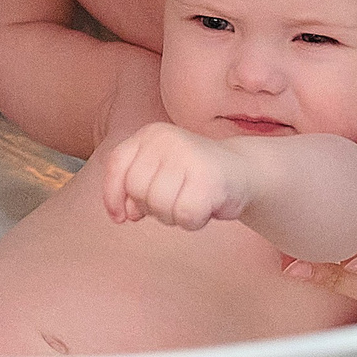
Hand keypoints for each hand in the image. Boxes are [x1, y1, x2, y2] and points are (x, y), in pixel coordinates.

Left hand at [97, 123, 250, 231]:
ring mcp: (187, 155)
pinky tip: (205, 208)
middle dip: (151, 207)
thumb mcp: (158, 174)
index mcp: (150, 134)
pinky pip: (184, 215)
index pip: (117, 165)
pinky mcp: (207, 177)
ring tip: (190, 202)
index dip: (112, 195)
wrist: (243, 171)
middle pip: (137, 189)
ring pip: (159, 205)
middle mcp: (166, 139)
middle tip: (173, 202)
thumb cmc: (193, 177)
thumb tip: (124, 214)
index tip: (121, 218)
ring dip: (173, 217)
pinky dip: (193, 222)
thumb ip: (135, 189)